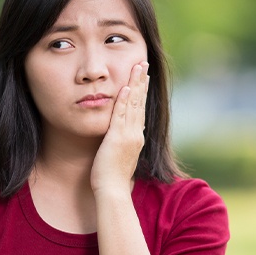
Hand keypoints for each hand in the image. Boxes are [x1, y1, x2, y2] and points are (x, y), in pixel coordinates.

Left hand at [90, 61, 148, 195]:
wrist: (112, 191)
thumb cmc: (112, 178)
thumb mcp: (120, 157)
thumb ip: (123, 144)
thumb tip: (125, 137)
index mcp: (136, 138)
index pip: (139, 110)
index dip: (141, 92)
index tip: (143, 77)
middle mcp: (135, 134)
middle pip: (139, 102)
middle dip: (141, 82)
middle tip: (143, 63)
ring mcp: (128, 136)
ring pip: (133, 105)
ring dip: (135, 84)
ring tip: (137, 67)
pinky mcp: (117, 139)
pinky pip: (121, 116)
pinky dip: (123, 101)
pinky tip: (125, 87)